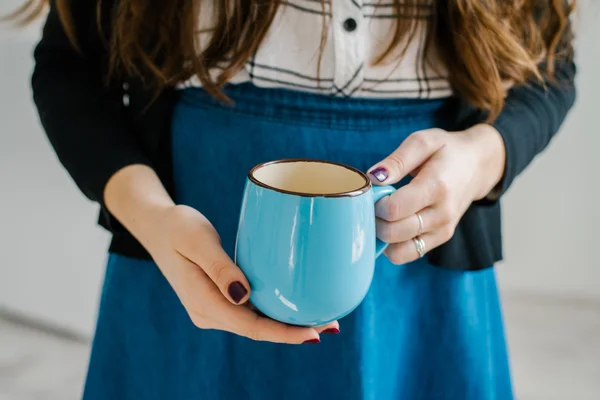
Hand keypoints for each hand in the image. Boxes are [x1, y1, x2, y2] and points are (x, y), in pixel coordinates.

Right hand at [104, 165, 336, 344]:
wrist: (157, 226)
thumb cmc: (177, 228)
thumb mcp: (197, 240)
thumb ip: (219, 267)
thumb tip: (243, 296)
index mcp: (204, 303)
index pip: (251, 326)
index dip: (284, 333)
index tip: (315, 332)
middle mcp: (210, 312)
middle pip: (258, 330)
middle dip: (294, 331)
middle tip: (332, 324)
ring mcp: (214, 308)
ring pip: (256, 323)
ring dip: (287, 323)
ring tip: (323, 316)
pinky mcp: (220, 299)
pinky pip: (251, 311)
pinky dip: (275, 311)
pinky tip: (296, 304)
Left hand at [367, 124, 505, 264]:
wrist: (477, 165)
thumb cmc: (446, 151)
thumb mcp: (423, 142)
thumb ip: (396, 160)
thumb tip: (373, 178)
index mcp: (436, 187)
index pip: (394, 209)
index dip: (376, 203)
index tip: (374, 192)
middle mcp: (441, 214)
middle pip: (393, 232)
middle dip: (375, 219)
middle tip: (374, 204)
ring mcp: (442, 231)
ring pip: (398, 251)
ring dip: (382, 236)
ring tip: (383, 215)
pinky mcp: (440, 240)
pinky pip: (406, 255)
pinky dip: (392, 246)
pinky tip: (392, 225)